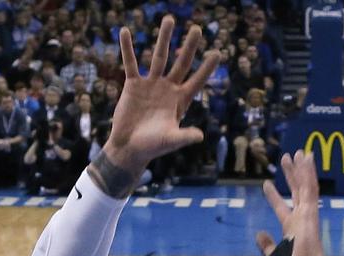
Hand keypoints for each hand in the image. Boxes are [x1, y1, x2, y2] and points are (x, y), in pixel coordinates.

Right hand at [102, 17, 218, 175]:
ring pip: (159, 57)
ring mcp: (151, 84)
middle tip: (197, 29)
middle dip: (189, 46)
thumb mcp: (170, 141)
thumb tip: (200, 136)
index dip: (207, 68)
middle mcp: (168, 88)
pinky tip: (126, 31)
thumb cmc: (152, 147)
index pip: (197, 80)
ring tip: (169, 19)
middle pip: (181, 62)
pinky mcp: (133, 85)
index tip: (217, 52)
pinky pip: (130, 63)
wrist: (128, 148)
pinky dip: (128, 48)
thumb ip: (184, 136)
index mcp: (180, 100)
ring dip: (163, 38)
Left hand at [256, 150, 322, 255]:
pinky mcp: (312, 211)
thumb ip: (266, 244)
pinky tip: (307, 158)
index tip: (266, 184)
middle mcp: (301, 218)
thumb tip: (259, 233)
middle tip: (286, 158)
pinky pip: (310, 187)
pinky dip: (309, 172)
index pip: (282, 207)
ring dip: (302, 168)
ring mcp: (308, 213)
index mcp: (292, 228)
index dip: (273, 196)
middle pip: (295, 191)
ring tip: (299, 152)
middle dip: (291, 175)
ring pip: (305, 185)